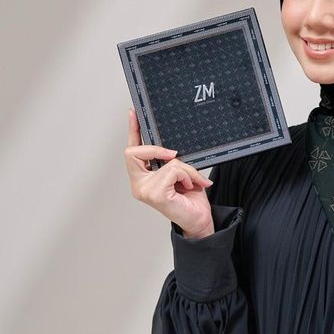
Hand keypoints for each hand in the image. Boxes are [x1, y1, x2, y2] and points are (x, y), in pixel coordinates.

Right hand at [124, 108, 214, 236]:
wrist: (200, 220)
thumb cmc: (190, 199)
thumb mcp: (181, 173)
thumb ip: (171, 160)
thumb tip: (172, 148)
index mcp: (142, 177)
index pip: (133, 151)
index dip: (132, 130)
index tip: (135, 113)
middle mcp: (138, 184)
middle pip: (134, 152)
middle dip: (157, 149)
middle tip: (174, 155)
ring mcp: (144, 190)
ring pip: (164, 161)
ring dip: (184, 168)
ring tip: (191, 181)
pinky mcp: (154, 193)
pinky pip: (173, 169)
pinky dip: (187, 175)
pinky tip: (190, 187)